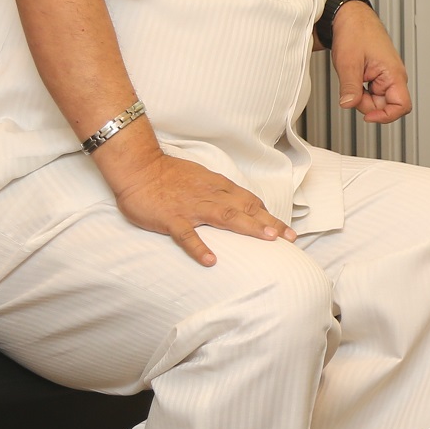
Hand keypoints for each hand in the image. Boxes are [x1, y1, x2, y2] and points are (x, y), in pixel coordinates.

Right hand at [104, 150, 287, 266]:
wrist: (139, 167)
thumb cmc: (170, 174)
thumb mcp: (202, 179)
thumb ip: (220, 192)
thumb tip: (238, 205)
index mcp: (218, 187)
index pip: (250, 201)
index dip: (269, 216)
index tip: (285, 231)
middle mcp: (210, 196)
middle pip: (246, 208)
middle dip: (270, 223)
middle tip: (290, 238)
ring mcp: (191, 207)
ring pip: (225, 217)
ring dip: (248, 227)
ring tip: (268, 240)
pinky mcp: (171, 218)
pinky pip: (186, 235)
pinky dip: (199, 247)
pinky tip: (210, 260)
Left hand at [331, 1, 411, 125]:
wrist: (350, 17)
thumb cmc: (355, 32)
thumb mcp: (349, 62)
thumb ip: (350, 87)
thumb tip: (349, 105)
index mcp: (394, 74)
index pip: (401, 106)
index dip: (385, 116)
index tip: (367, 117)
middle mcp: (394, 76)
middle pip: (386, 105)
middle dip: (366, 104)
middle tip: (351, 90)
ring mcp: (386, 75)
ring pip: (377, 99)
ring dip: (362, 96)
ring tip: (352, 78)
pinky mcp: (378, 74)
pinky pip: (371, 91)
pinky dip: (360, 90)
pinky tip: (353, 77)